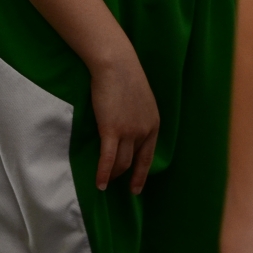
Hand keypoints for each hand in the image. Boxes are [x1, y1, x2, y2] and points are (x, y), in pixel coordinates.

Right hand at [89, 45, 159, 193]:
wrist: (116, 64)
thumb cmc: (125, 75)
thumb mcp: (140, 99)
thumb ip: (137, 117)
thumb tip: (128, 128)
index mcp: (153, 124)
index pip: (148, 156)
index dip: (141, 174)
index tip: (136, 188)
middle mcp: (144, 132)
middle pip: (133, 162)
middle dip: (125, 176)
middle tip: (117, 186)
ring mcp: (129, 132)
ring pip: (121, 163)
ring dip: (112, 176)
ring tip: (105, 183)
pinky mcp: (111, 131)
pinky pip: (107, 159)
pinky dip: (103, 174)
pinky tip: (99, 185)